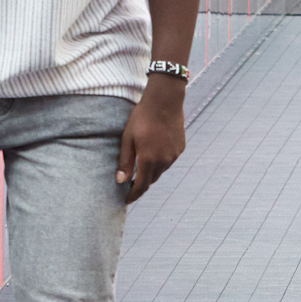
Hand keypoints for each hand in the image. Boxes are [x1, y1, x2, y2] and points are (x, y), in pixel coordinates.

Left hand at [117, 76, 186, 199]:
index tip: (126, 200)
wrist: (165, 101)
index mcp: (149, 160)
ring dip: (151, 171)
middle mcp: (163, 161)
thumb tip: (120, 181)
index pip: (140, 186)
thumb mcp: (128, 138)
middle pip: (151, 180)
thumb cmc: (142, 117)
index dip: (133, 195)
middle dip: (141, 183)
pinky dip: (160, 161)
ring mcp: (173, 155)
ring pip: (160, 170)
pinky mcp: (180, 148)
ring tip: (142, 165)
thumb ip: (125, 161)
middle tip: (131, 183)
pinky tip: (154, 151)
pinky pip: (168, 160)